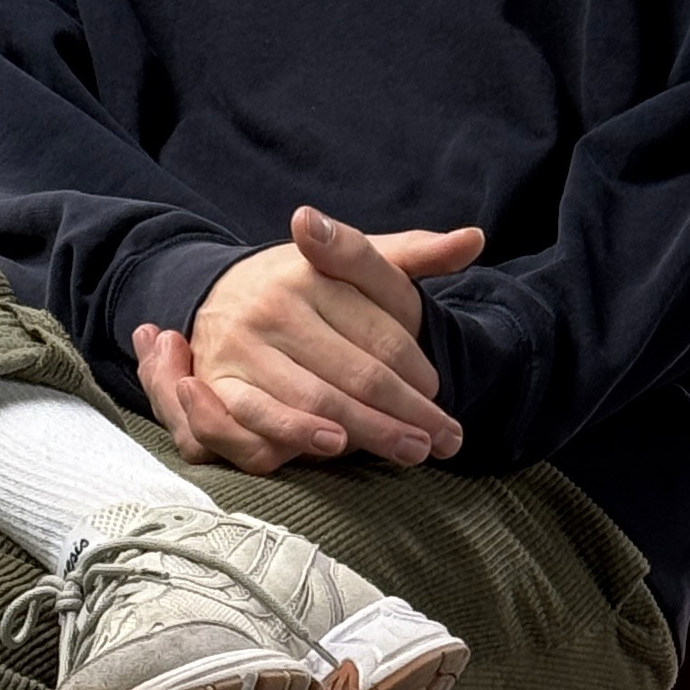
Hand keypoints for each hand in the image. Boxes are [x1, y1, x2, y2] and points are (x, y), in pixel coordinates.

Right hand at [134, 208, 483, 472]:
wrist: (216, 292)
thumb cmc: (301, 284)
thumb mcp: (355, 260)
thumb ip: (413, 254)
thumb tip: (474, 239)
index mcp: (312, 273)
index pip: (381, 334)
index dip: (418, 369)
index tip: (439, 392)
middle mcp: (274, 307)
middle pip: (357, 373)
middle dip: (407, 412)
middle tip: (443, 439)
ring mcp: (242, 347)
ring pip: (316, 400)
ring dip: (368, 431)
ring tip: (409, 450)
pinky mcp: (215, 383)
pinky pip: (255, 419)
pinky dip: (294, 436)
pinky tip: (332, 446)